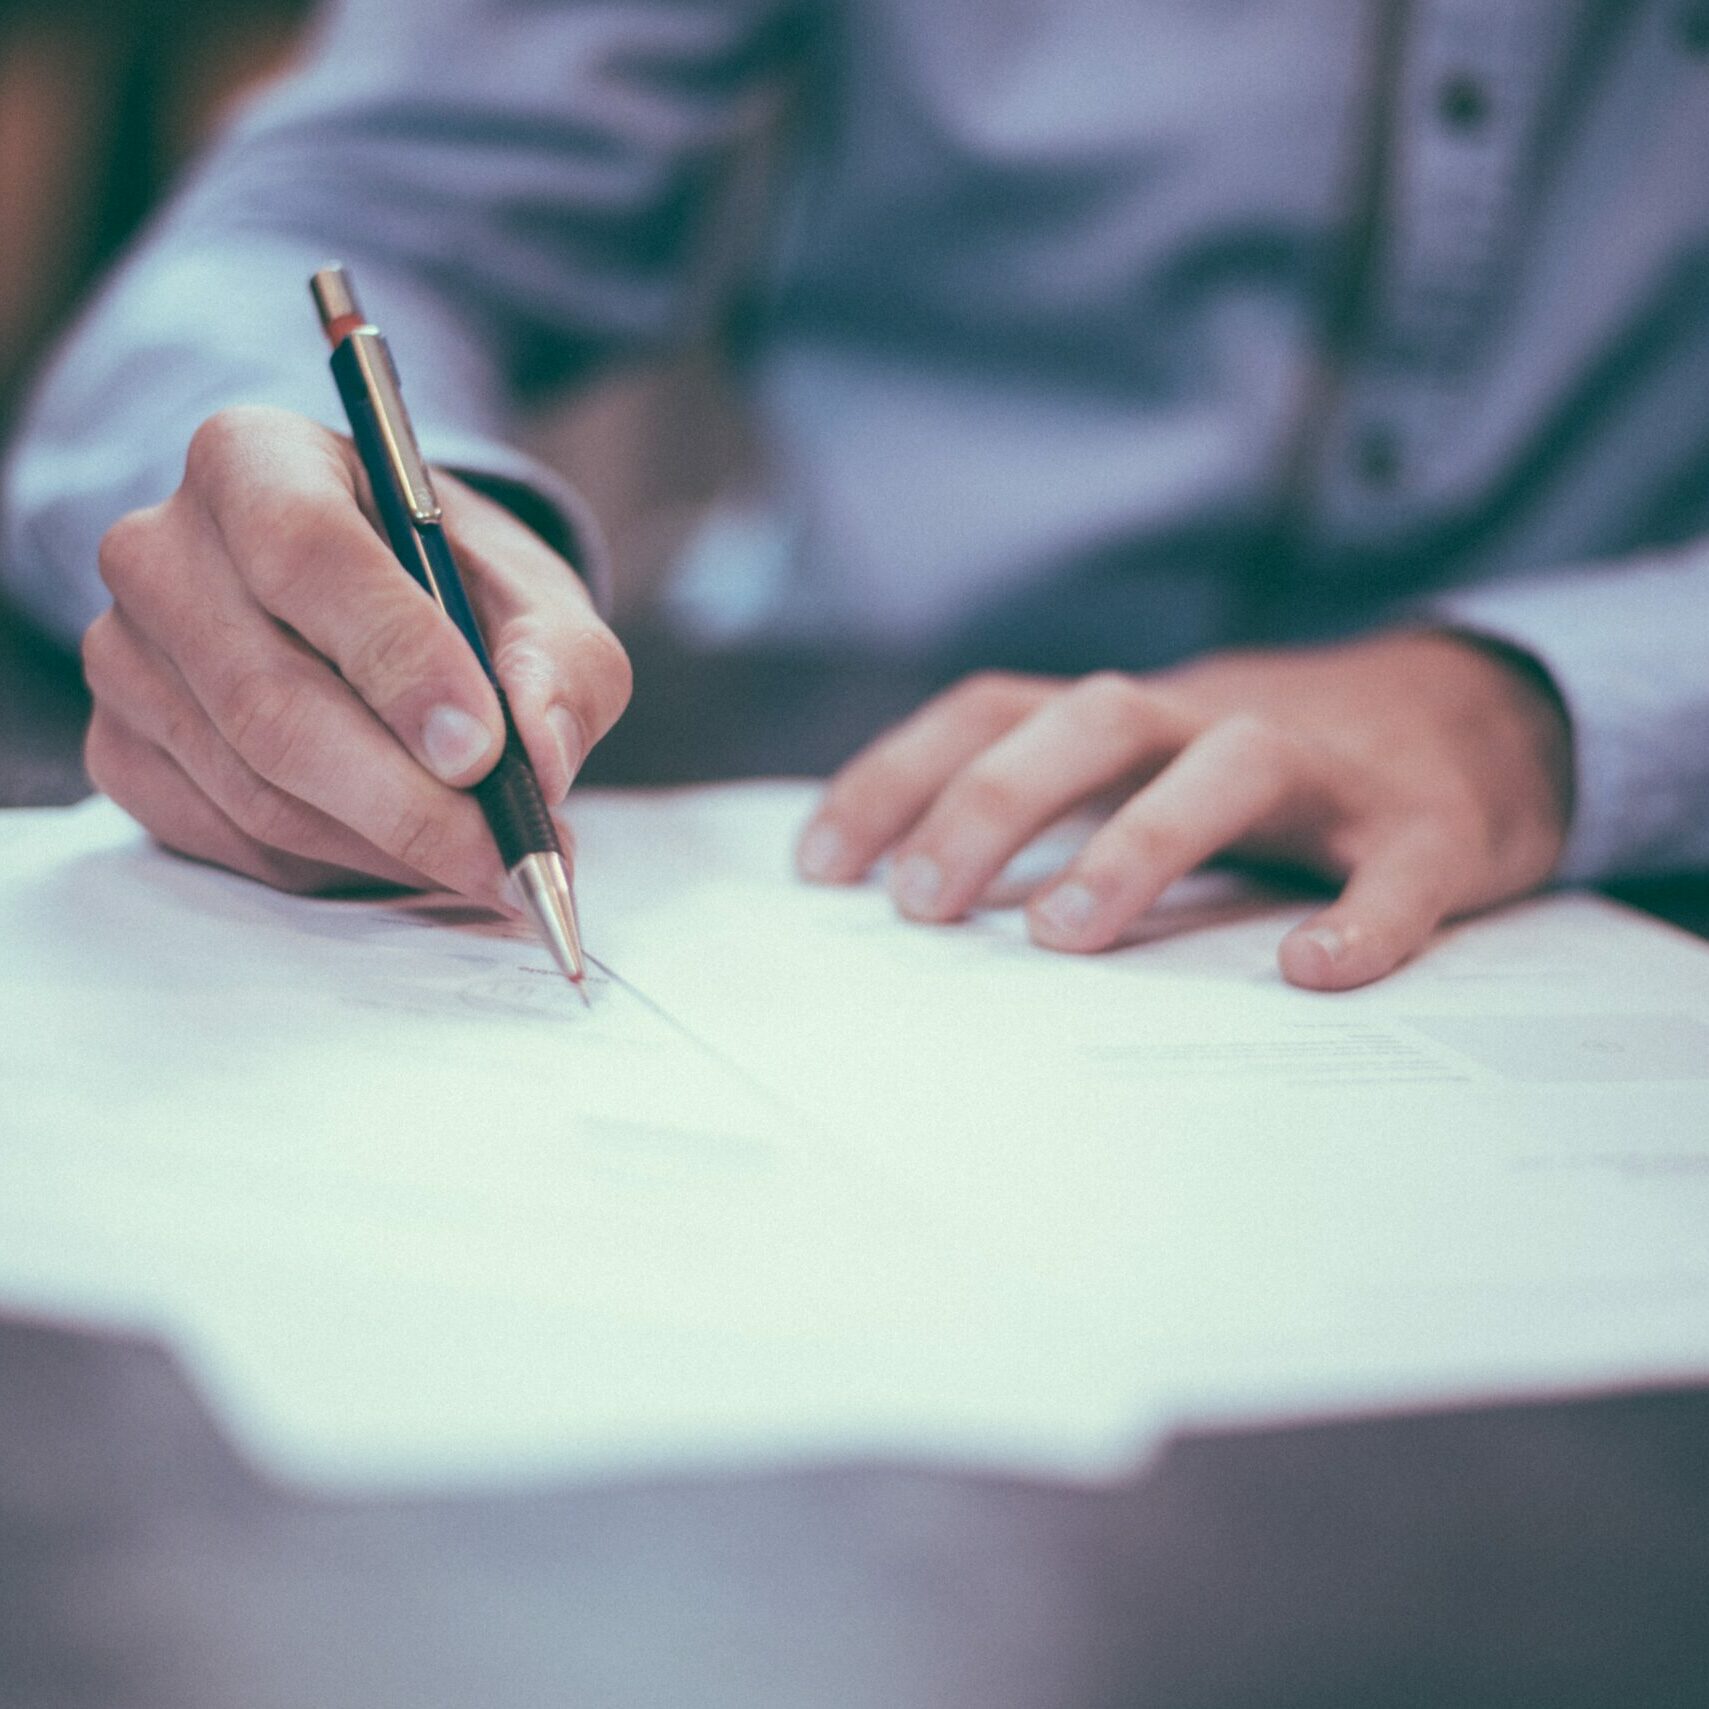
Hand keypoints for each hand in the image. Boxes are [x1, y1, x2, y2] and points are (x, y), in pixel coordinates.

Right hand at [84, 407, 630, 901]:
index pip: (305, 552)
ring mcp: (125, 657)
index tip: (484, 751)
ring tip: (487, 862)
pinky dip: (337, 866)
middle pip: (269, 700)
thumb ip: (561, 663)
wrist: (381, 611)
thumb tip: (542, 756)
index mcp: (253, 460)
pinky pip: (232, 841)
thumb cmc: (456, 590)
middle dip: (407, 801)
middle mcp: (161, 551)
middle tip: (507, 855)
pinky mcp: (122, 750)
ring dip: (387, 847)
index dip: (398, 661)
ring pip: (255, 790)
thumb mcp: (537, 600)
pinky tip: (408, 854)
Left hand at [794, 632, 1572, 988]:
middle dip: (994, 801)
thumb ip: (1052, 809)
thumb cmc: (1267, 774)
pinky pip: (1401, 868)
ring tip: (1062, 935)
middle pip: (1094, 718)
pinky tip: (1312, 972)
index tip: (818, 868)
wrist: (1476, 722)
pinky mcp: (1430, 828)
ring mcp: (1327, 770)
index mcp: (1133, 719)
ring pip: (1233, 764)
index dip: (898, 775)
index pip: (993, 711)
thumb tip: (905, 900)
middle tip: (920, 906)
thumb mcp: (1146, 768)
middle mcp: (1213, 722)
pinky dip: (1362, 917)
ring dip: (1140, 840)